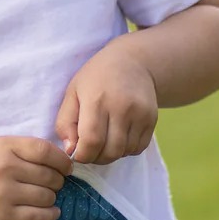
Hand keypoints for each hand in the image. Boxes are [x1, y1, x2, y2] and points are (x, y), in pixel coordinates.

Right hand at [0, 136, 72, 219]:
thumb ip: (23, 149)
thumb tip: (58, 160)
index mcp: (5, 147)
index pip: (46, 151)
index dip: (62, 161)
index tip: (67, 168)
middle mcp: (6, 168)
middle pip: (49, 176)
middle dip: (58, 181)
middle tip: (53, 184)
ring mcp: (5, 193)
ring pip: (46, 197)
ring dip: (52, 198)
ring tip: (45, 197)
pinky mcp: (3, 215)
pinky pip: (37, 217)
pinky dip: (50, 215)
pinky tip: (51, 212)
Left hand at [54, 42, 158, 164]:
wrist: (132, 61)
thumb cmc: (96, 78)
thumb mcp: (72, 93)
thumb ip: (65, 123)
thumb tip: (70, 150)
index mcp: (97, 100)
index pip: (91, 141)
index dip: (82, 155)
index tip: (77, 152)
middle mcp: (121, 107)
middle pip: (110, 151)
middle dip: (96, 158)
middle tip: (90, 149)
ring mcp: (140, 114)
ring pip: (125, 152)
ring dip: (111, 154)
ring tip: (104, 141)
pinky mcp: (152, 119)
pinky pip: (138, 148)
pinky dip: (126, 150)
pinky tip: (118, 136)